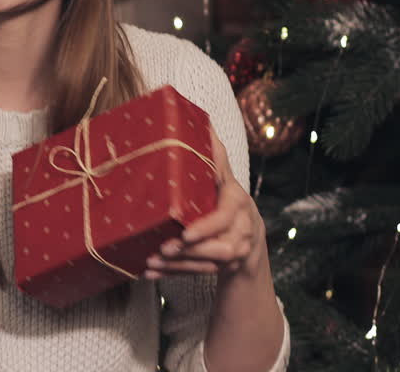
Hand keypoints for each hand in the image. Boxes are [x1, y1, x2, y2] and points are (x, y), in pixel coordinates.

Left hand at [144, 131, 266, 279]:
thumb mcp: (225, 179)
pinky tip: (150, 274)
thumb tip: (205, 125)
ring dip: (178, 265)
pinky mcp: (221, 268)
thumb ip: (216, 158)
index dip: (207, 227)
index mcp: (238, 204)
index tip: (185, 233)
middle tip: (163, 249)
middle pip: (219, 247)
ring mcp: (234, 252)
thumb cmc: (229, 201)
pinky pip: (198, 274)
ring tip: (151, 261)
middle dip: (189, 251)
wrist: (249, 236)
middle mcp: (241, 231)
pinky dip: (173, 274)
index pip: (226, 216)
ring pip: (207, 264)